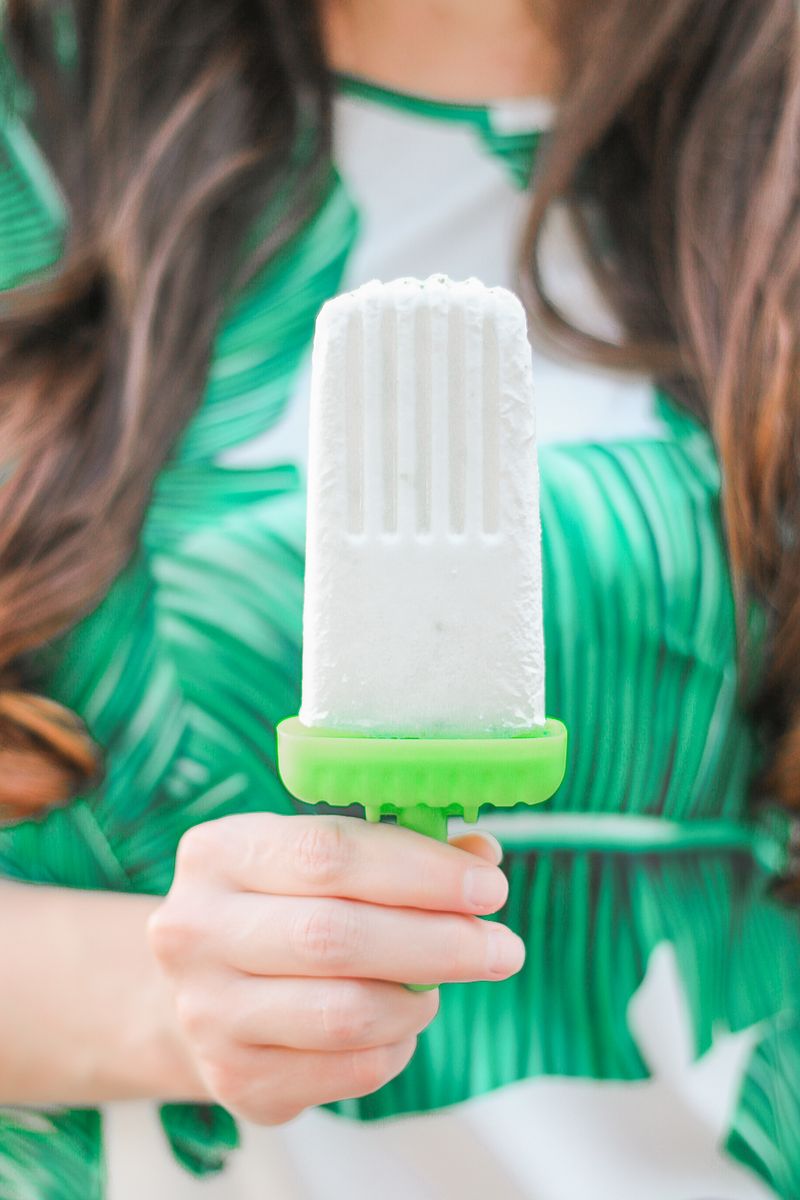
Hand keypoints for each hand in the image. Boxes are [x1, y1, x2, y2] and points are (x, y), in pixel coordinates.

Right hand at [148, 813, 522, 1124]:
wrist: (201, 987)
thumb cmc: (279, 905)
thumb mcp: (319, 858)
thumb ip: (397, 852)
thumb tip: (482, 861)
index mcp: (218, 852)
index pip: (328, 853)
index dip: (419, 871)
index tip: (488, 887)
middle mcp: (195, 930)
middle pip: (335, 937)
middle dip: (438, 942)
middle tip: (504, 947)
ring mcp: (207, 1012)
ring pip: (345, 1013)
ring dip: (417, 999)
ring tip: (439, 984)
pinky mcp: (235, 1079)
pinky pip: (349, 1070)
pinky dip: (397, 1045)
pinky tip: (400, 1021)